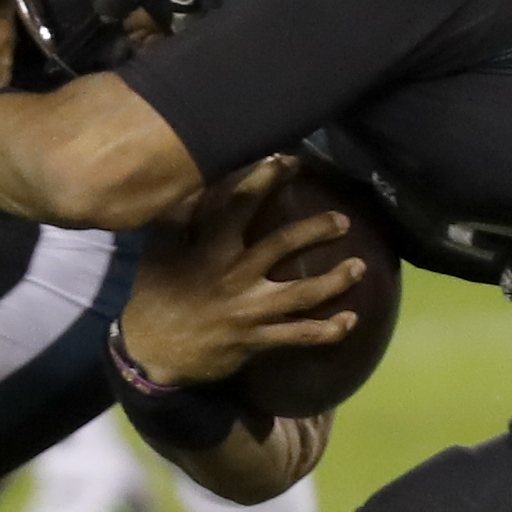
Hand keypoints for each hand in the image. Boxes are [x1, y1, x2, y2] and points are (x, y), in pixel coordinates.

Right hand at [117, 158, 365, 384]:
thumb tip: (199, 178)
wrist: (152, 350)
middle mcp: (233, 277)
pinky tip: (350, 321)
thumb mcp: (160, 249)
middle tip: (343, 220)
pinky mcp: (256, 339)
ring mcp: (248, 311)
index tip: (290, 161)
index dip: (266, 179)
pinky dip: (327, 330)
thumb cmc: (157, 292)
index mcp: (209, 249)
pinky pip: (299, 335)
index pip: (241, 204)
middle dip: (316, 229)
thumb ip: (182, 215)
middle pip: (283, 244)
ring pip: (302, 294)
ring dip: (335, 281)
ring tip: (359, 267)